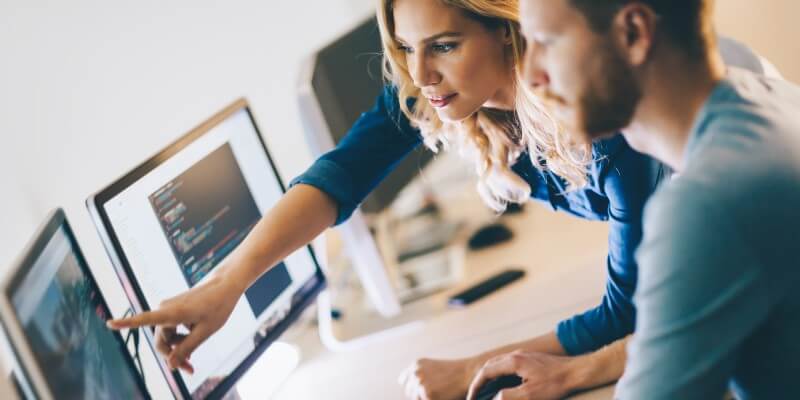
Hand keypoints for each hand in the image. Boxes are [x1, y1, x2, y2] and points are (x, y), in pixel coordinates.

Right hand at [107, 272, 242, 373]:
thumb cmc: (218, 306)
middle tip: (190, 370)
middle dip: (172, 356)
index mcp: (172, 312)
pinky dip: (181, 338)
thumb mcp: (205, 331)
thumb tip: (170, 366)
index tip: (109, 322)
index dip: (126, 322)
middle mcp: (166, 309)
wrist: (226, 284)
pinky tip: (193, 343)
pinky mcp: (174, 309)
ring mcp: (169, 308)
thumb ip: (187, 348)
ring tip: (193, 360)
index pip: (144, 319)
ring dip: (179, 349)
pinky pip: (173, 329)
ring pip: (168, 336)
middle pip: (161, 340)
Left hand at [399, 357, 480, 399]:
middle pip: (409, 392)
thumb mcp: (432, 368)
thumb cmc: (454, 373)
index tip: (423, 389)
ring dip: (425, 398)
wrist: (469, 373)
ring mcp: (420, 383)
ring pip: (416, 399)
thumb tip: (403, 384)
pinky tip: (443, 396)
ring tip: (441, 393)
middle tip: (437, 391)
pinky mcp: (427, 394)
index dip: (413, 387)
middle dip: (419, 394)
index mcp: (416, 365)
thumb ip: (419, 375)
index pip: (404, 381)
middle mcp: (415, 373)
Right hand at [466, 350, 577, 399]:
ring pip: (499, 364)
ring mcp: (524, 356)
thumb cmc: (555, 384)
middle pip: (490, 366)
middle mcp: (516, 355)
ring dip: (489, 377)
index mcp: (513, 361)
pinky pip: (508, 365)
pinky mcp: (531, 360)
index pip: (486, 372)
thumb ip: (508, 397)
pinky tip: (503, 384)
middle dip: (480, 381)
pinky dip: (500, 375)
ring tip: (485, 391)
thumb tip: (494, 399)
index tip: (471, 398)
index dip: (476, 386)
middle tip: (475, 395)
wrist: (577, 372)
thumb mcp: (530, 395)